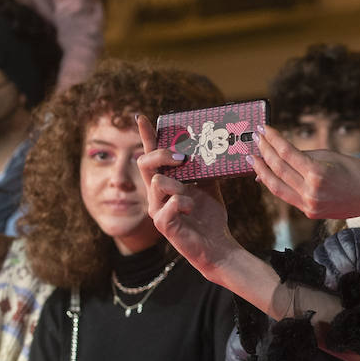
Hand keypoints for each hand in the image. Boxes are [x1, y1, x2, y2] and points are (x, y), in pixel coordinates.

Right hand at [137, 115, 242, 277]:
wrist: (217, 243)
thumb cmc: (209, 214)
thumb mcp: (208, 184)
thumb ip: (204, 167)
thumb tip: (212, 144)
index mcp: (165, 181)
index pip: (151, 155)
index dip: (147, 136)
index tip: (142, 117)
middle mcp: (155, 194)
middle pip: (145, 163)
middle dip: (161, 154)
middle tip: (182, 156)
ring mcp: (156, 209)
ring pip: (156, 182)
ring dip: (179, 185)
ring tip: (193, 197)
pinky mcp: (163, 224)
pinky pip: (170, 204)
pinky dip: (184, 203)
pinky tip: (191, 209)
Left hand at [251, 127, 359, 222]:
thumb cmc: (357, 171)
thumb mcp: (330, 156)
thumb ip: (303, 156)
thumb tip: (278, 155)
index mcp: (317, 173)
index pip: (286, 153)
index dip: (272, 139)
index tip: (263, 129)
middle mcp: (311, 191)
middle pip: (278, 169)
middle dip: (263, 152)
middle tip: (255, 140)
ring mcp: (309, 205)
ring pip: (276, 187)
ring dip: (262, 171)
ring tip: (253, 159)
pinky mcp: (309, 213)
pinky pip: (287, 196)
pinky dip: (275, 184)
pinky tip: (267, 175)